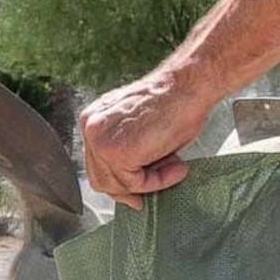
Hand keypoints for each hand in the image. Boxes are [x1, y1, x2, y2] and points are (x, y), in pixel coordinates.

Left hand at [80, 68, 213, 204]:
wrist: (188, 86)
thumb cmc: (173, 102)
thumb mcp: (140, 129)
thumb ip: (128, 151)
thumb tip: (131, 181)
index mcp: (93, 119)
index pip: (96, 163)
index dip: (118, 182)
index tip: (135, 193)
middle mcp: (91, 127)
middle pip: (100, 178)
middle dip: (129, 189)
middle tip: (152, 191)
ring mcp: (100, 140)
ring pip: (116, 185)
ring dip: (149, 183)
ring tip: (175, 167)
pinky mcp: (116, 152)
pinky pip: (135, 183)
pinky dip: (158, 182)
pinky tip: (177, 167)